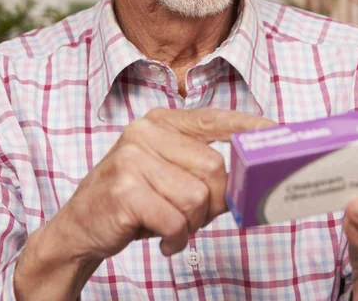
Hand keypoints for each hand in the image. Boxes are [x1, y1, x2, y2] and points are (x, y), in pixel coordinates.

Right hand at [45, 108, 274, 260]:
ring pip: (197, 196)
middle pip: (214, 166)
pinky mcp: (125, 188)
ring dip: (192, 223)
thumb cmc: (134, 199)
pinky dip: (176, 239)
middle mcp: (146, 131)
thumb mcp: (168, 175)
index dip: (248, 127)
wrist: (80, 225)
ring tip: (172, 226)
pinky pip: (176, 220)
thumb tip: (249, 178)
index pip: (214, 118)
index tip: (277, 133)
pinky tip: (163, 239)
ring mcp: (133, 157)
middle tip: (194, 216)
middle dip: (213, 202)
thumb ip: (204, 170)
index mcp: (161, 121)